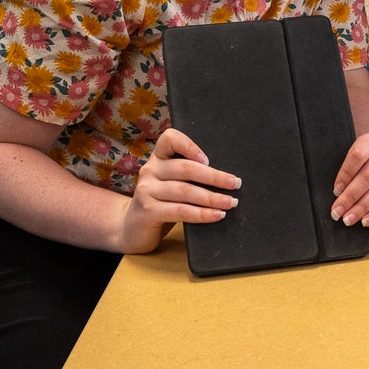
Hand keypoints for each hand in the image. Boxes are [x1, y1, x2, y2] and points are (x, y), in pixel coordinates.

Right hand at [120, 128, 240, 253]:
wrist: (132, 229)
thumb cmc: (162, 202)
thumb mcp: (171, 183)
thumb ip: (189, 175)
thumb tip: (228, 178)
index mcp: (158, 158)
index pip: (170, 139)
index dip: (190, 146)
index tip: (209, 159)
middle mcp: (150, 170)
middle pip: (186, 168)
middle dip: (214, 176)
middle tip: (235, 183)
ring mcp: (147, 190)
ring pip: (185, 191)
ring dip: (212, 197)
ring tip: (231, 202)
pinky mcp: (148, 211)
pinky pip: (180, 211)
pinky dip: (201, 214)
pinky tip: (217, 215)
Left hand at [330, 132, 368, 227]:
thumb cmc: (362, 163)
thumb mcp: (352, 161)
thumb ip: (346, 175)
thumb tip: (338, 198)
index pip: (358, 155)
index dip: (346, 174)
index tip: (336, 191)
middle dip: (351, 197)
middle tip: (339, 212)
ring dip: (363, 207)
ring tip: (350, 219)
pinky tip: (366, 220)